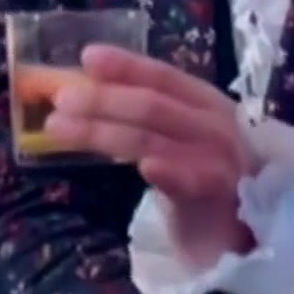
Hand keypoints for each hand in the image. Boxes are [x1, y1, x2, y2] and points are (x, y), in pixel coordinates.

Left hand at [43, 43, 253, 260]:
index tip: (87, 57)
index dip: (126, 65)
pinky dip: (169, 172)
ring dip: (104, 132)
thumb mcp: (169, 141)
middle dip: (102, 100)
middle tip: (60, 100)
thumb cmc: (194, 182)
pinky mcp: (221, 195)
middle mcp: (217, 124)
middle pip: (152, 105)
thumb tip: (81, 93)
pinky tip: (146, 168)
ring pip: (154, 139)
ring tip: (62, 130)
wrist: (233, 236)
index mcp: (205, 103)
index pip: (164, 77)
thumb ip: (139, 118)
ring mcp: (221, 159)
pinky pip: (192, 180)